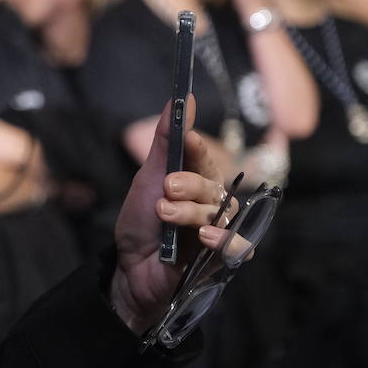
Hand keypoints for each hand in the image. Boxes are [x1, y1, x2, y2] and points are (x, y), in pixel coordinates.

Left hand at [110, 95, 234, 335]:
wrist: (130, 269)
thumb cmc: (141, 222)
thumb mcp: (147, 178)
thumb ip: (166, 141)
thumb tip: (181, 98)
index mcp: (195, 180)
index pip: (205, 158)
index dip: (199, 148)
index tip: (189, 139)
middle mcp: (210, 202)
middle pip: (213, 185)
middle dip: (188, 184)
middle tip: (166, 188)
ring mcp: (217, 229)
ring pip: (220, 213)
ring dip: (191, 213)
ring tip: (165, 214)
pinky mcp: (220, 257)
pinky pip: (237, 246)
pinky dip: (224, 240)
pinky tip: (205, 236)